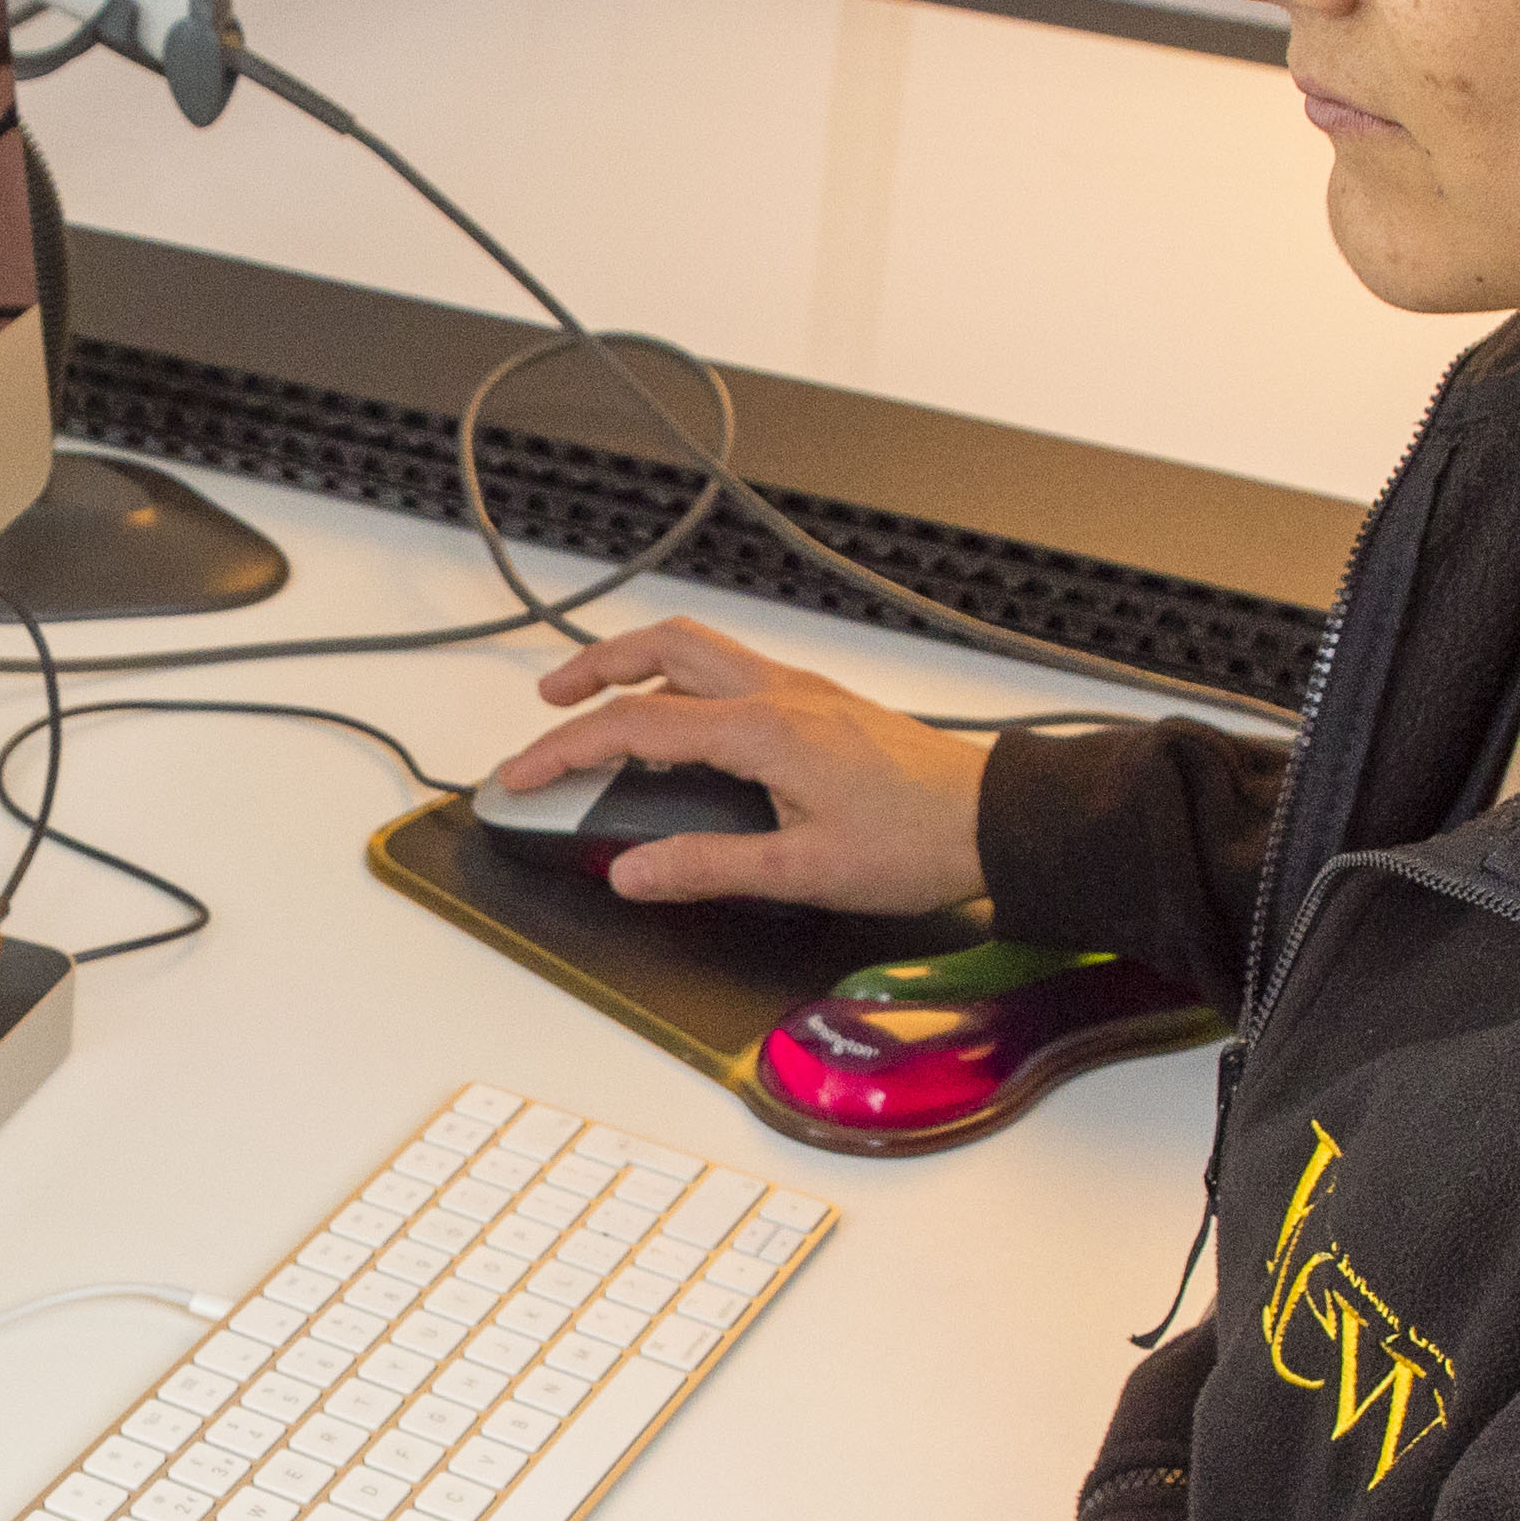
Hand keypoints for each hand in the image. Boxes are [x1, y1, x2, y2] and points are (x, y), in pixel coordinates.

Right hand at [501, 618, 989, 910]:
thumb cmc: (918, 840)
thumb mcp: (804, 871)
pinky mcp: (822, 703)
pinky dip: (684, 681)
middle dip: (593, 668)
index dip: (566, 750)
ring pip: (699, 650)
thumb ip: (708, 868)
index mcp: (762, 729)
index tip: (522, 775)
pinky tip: (684, 721)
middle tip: (550, 704)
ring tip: (603, 701)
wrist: (997, 818)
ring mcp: (802, 691)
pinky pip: (733, 671)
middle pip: (662, 648)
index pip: (635, 727)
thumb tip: (632, 872)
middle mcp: (777, 694)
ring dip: (638, 665)